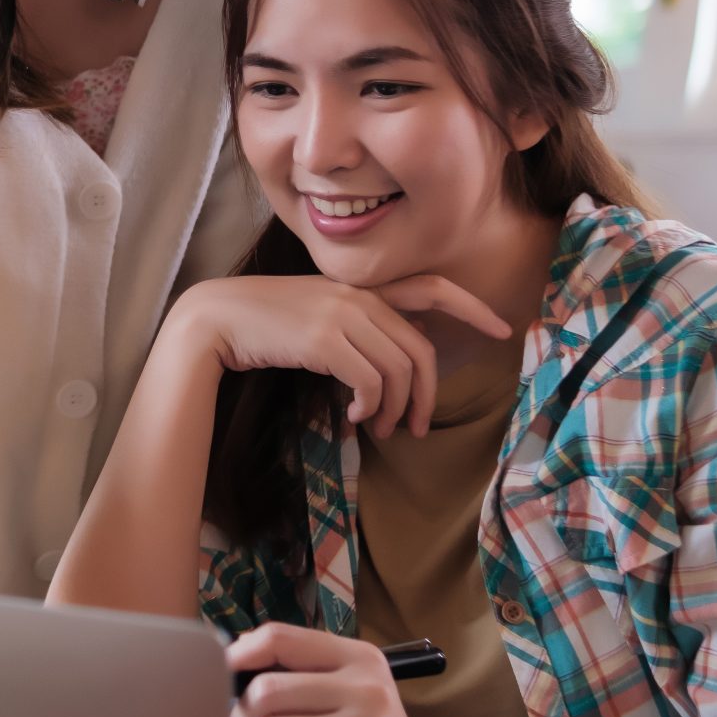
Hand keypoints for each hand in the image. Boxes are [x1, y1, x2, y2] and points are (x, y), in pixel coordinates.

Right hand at [169, 272, 508, 437]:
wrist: (215, 320)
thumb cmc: (262, 325)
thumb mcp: (318, 316)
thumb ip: (358, 324)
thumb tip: (400, 350)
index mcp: (360, 288)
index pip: (431, 287)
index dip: (471, 307)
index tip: (501, 329)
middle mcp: (358, 296)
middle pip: (420, 349)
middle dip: (426, 394)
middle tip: (416, 427)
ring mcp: (342, 315)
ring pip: (398, 370)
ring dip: (394, 409)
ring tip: (377, 429)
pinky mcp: (325, 340)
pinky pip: (369, 382)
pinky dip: (368, 406)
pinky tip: (351, 418)